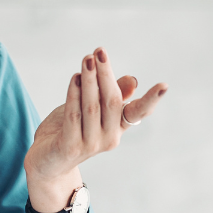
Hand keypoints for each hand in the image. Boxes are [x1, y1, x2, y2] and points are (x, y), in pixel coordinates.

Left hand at [23, 47, 166, 180]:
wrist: (48, 162)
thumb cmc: (71, 129)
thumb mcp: (93, 109)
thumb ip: (111, 95)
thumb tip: (133, 81)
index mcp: (118, 127)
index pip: (139, 112)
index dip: (151, 100)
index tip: (164, 85)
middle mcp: (109, 137)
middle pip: (111, 101)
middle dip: (106, 74)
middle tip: (99, 51)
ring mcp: (91, 144)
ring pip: (92, 106)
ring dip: (89, 80)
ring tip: (87, 59)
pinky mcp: (71, 147)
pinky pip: (74, 115)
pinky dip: (74, 95)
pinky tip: (75, 78)